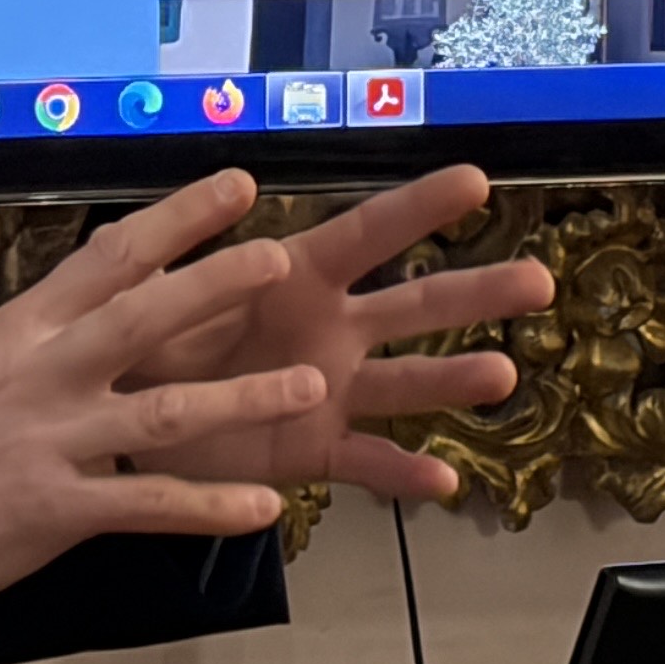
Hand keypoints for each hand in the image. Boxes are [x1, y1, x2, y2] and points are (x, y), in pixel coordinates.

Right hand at [0, 172, 341, 608]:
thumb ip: (56, 322)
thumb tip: (120, 267)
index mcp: (27, 328)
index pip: (110, 257)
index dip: (178, 219)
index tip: (236, 186)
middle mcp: (45, 373)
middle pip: (142, 316)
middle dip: (216, 285)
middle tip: (281, 257)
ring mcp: (52, 440)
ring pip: (163, 412)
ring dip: (242, 399)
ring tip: (311, 388)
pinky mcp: (56, 508)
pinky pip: (146, 504)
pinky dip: (207, 506)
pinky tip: (262, 504)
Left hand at [120, 164, 553, 503]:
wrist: (123, 415)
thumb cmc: (145, 333)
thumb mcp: (154, 278)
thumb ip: (187, 236)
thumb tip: (238, 181)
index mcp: (296, 277)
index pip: (366, 233)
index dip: (418, 206)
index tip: (475, 180)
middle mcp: (330, 329)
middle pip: (414, 307)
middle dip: (475, 292)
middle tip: (541, 280)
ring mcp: (331, 391)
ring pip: (406, 384)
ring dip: (453, 380)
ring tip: (504, 376)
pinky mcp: (315, 450)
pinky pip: (368, 462)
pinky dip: (403, 474)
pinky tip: (445, 483)